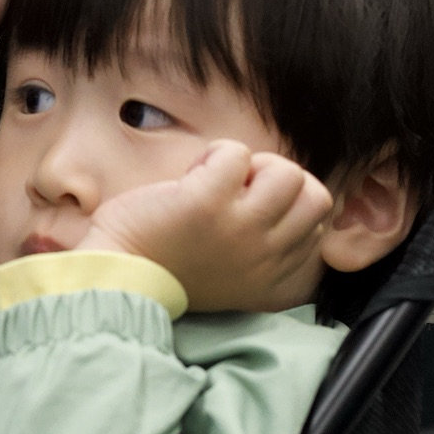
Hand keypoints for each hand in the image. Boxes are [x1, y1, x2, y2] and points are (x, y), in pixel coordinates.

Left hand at [82, 140, 332, 312]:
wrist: (116, 280)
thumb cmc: (164, 268)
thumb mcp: (231, 273)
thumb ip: (262, 245)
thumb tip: (276, 192)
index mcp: (274, 280)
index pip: (317, 227)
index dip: (283, 207)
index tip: (247, 212)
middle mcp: (266, 258)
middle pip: (316, 197)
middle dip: (279, 182)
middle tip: (238, 190)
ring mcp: (241, 230)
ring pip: (289, 173)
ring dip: (253, 165)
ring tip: (216, 180)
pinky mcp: (207, 203)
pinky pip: (237, 152)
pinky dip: (215, 152)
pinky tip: (191, 174)